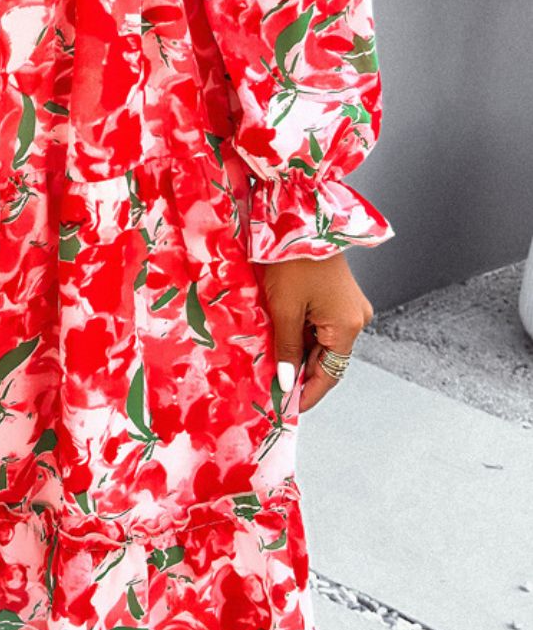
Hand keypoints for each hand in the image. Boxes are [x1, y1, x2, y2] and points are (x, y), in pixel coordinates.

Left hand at [258, 252, 373, 412]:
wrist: (301, 220)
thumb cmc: (293, 262)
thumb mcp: (285, 309)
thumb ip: (287, 348)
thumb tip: (287, 381)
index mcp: (347, 327)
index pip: (330, 374)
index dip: (309, 393)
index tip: (288, 408)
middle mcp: (356, 319)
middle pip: (328, 360)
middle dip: (301, 375)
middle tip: (275, 391)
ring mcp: (350, 307)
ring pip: (323, 343)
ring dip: (300, 355)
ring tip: (274, 369)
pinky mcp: (339, 297)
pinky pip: (321, 326)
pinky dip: (303, 337)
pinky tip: (281, 343)